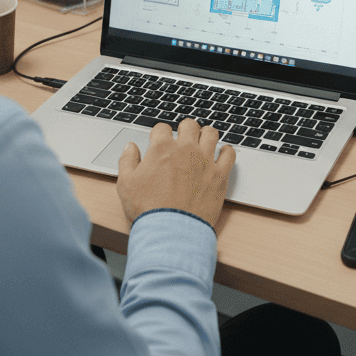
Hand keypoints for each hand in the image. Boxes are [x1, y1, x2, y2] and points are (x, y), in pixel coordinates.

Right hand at [117, 118, 234, 227]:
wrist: (171, 230)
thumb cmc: (148, 209)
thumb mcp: (126, 183)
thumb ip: (127, 160)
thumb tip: (130, 147)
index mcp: (162, 148)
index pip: (163, 128)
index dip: (160, 134)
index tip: (161, 141)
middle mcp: (186, 149)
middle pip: (189, 125)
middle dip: (185, 129)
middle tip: (183, 139)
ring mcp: (205, 161)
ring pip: (211, 133)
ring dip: (206, 135)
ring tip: (202, 143)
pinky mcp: (220, 175)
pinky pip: (229, 154)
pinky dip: (226, 152)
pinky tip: (221, 155)